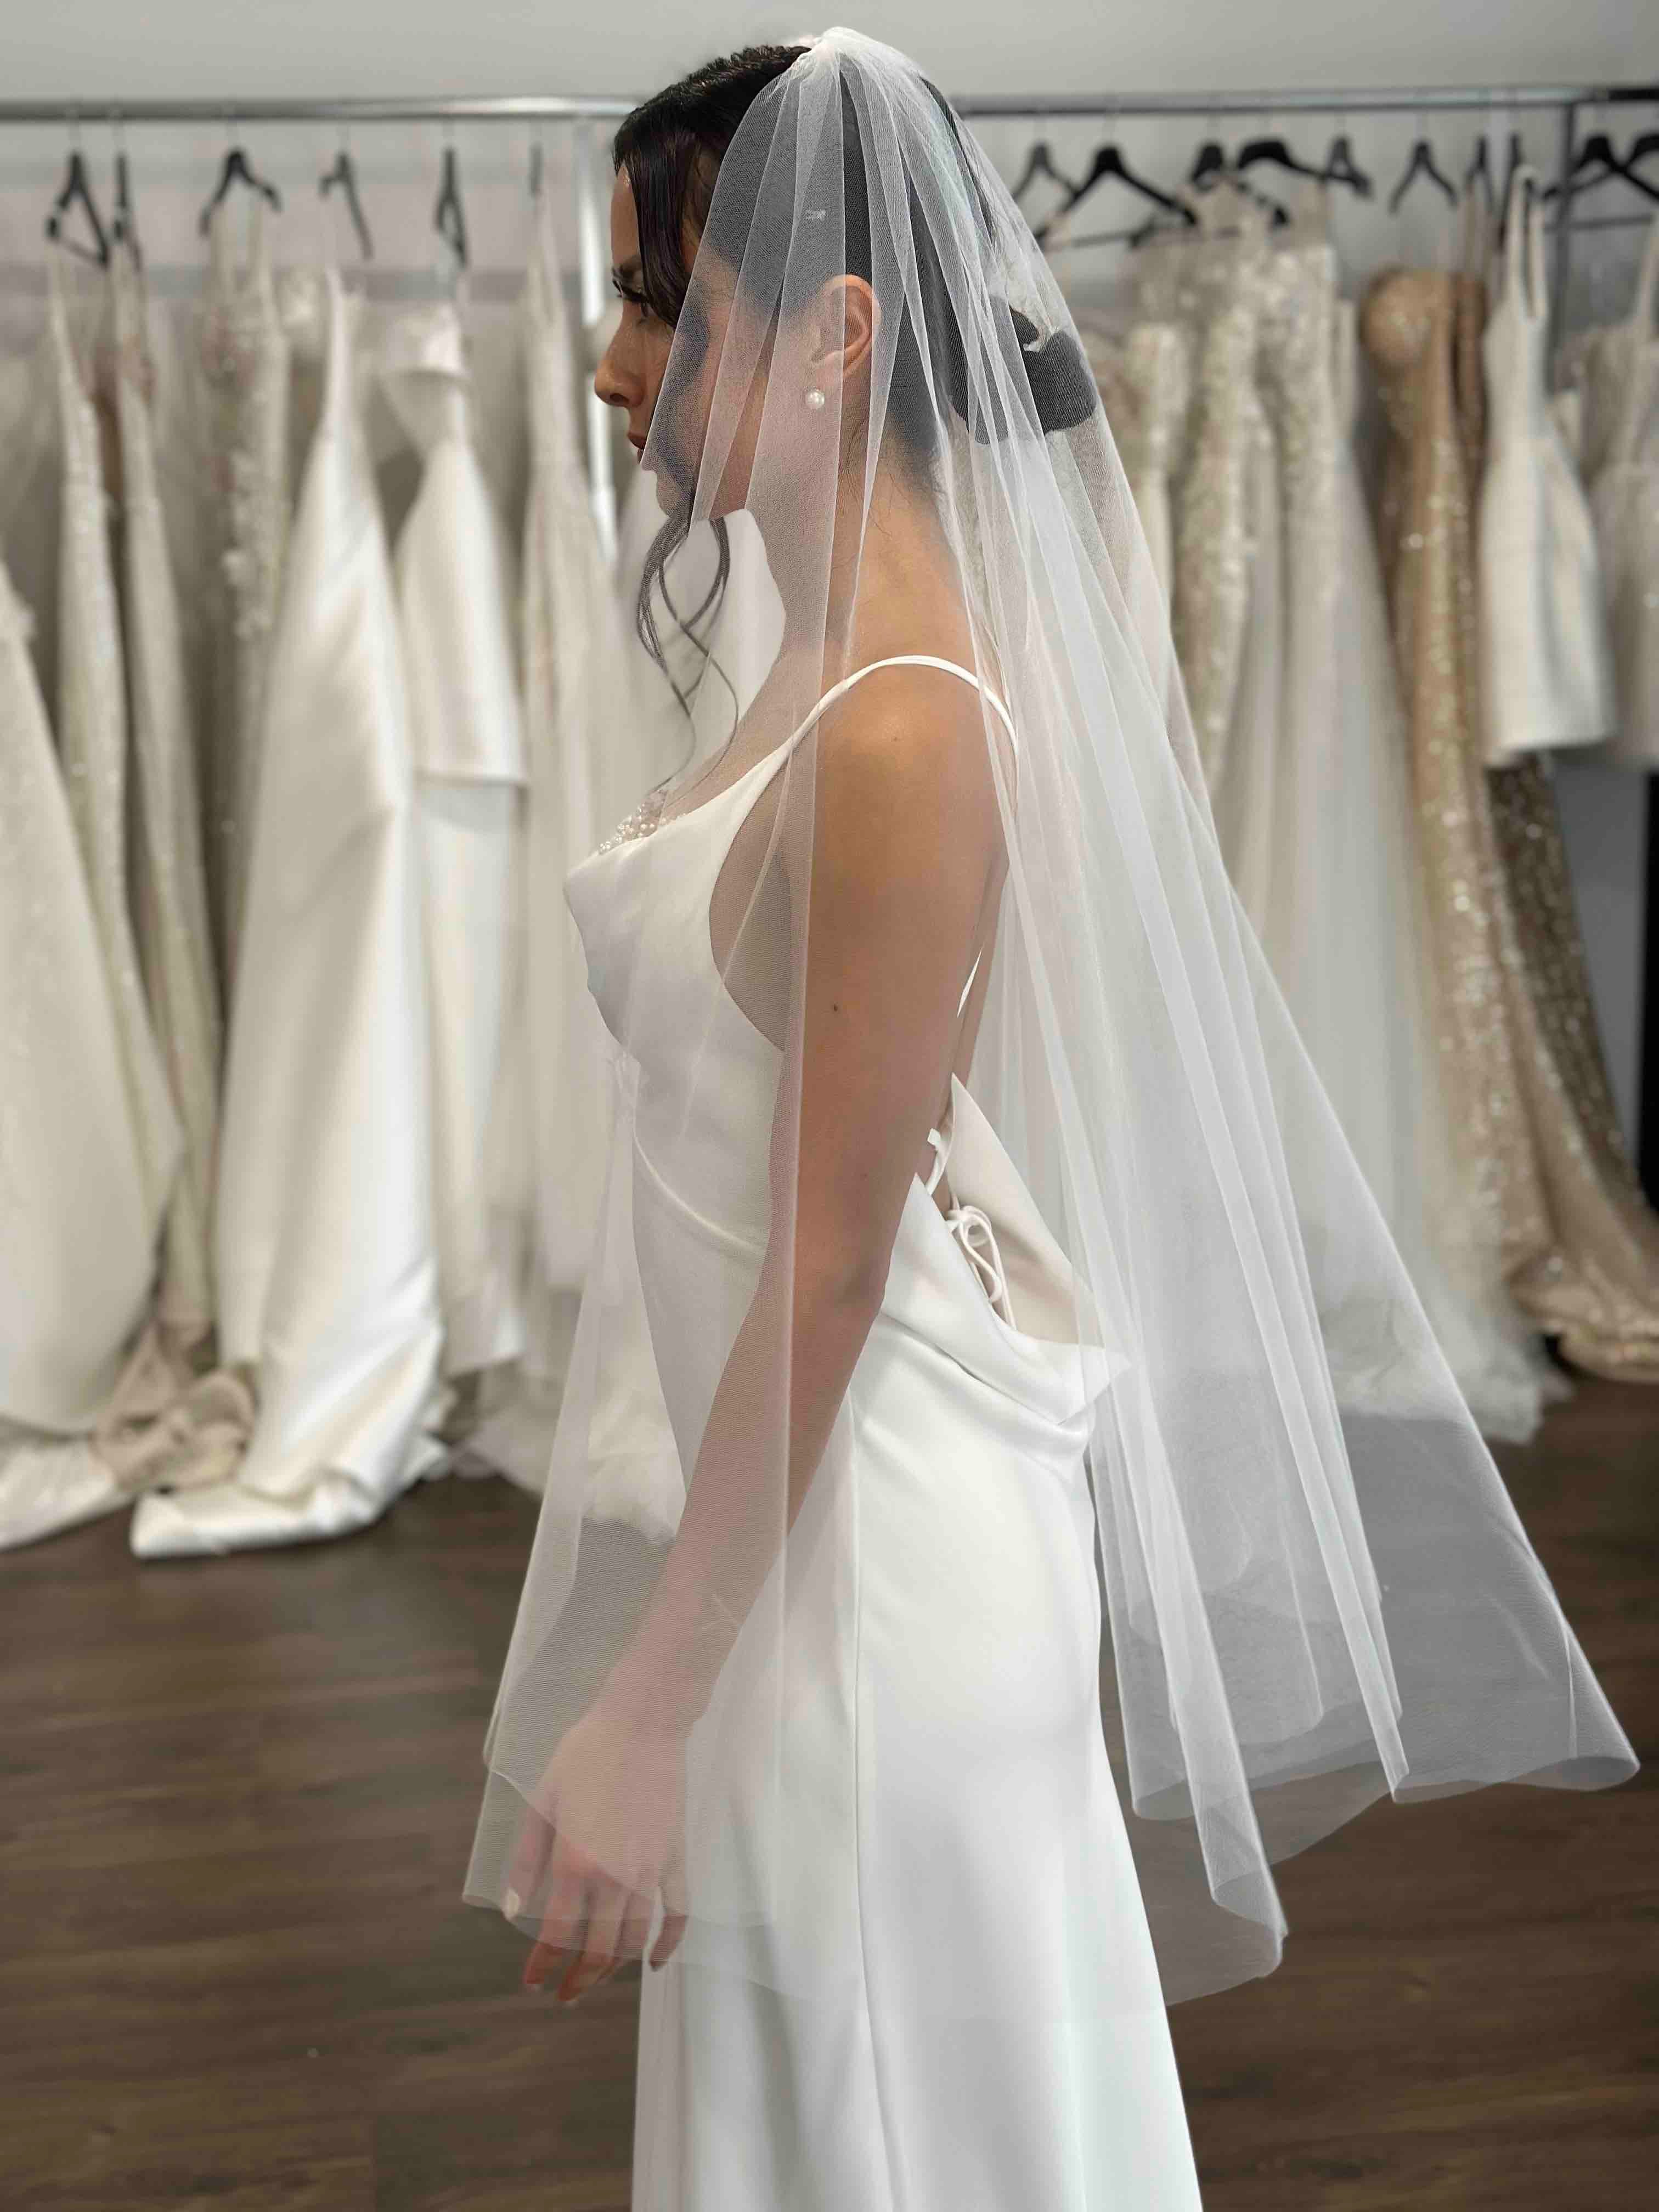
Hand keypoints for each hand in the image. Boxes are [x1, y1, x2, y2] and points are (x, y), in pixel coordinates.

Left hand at [508, 1689, 690, 2002]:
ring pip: (634, 1940)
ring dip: (614, 1969)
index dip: (542, 1966)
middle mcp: (613, 1877)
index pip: (556, 1935)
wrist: (642, 1723)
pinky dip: (669, 1944)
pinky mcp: (675, 1859)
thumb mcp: (541, 1802)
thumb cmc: (585, 1755)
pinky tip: (654, 1963)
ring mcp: (649, 1871)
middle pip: (597, 1950)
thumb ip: (526, 1861)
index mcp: (574, 1864)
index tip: (533, 1984)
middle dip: (578, 1980)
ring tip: (597, 1978)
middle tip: (564, 1993)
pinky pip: (677, 1913)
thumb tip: (513, 1911)